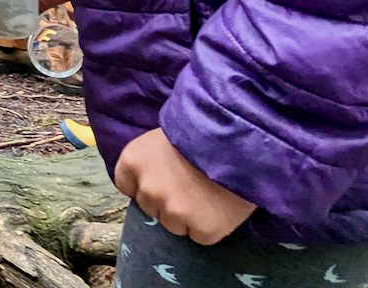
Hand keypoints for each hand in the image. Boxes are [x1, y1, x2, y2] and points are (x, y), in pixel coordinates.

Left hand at [113, 128, 255, 244]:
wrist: (239, 142)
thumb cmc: (200, 132)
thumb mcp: (162, 137)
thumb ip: (149, 162)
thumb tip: (146, 180)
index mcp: (132, 161)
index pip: (127, 186)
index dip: (145, 184)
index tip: (163, 180)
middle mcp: (147, 189)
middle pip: (150, 207)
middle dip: (166, 200)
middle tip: (189, 185)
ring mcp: (173, 212)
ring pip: (174, 225)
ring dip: (187, 217)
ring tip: (207, 195)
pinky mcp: (202, 230)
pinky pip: (200, 236)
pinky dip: (210, 227)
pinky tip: (220, 207)